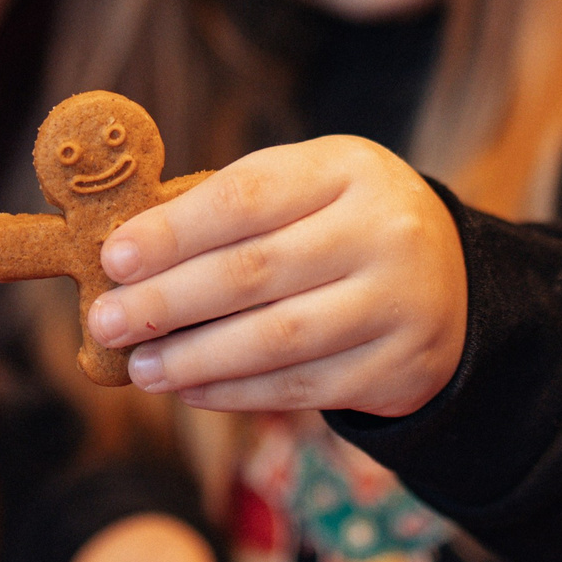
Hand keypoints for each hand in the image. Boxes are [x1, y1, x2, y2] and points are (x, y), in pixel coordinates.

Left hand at [89, 135, 466, 416]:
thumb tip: (127, 257)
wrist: (454, 279)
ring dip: (195, 358)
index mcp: (348, 169)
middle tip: (107, 322)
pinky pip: (301, 387)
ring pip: (277, 339)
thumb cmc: (343, 225)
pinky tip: (190, 389)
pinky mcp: (399, 366)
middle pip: (256, 271)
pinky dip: (235, 392)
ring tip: (141, 368)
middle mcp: (383, 231)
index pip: (248, 196)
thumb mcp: (306, 189)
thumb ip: (229, 210)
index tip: (113, 259)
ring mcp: (398, 302)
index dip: (173, 231)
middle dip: (168, 301)